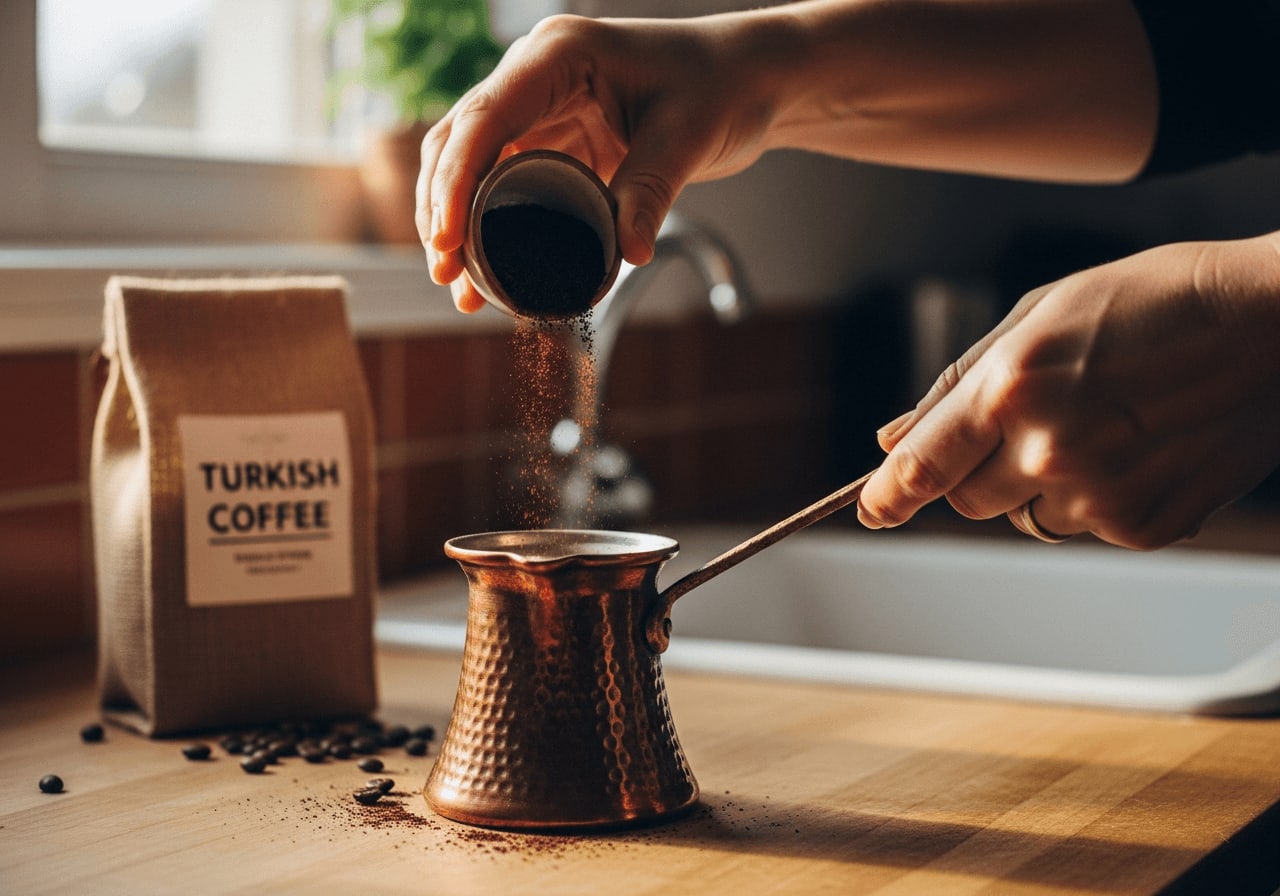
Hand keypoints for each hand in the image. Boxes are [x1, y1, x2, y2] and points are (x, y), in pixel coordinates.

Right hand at [417, 13, 782, 311]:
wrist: (753, 80)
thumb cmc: (725, 86)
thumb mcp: (687, 138)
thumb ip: (649, 193)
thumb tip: (626, 256)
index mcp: (559, 57)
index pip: (485, 117)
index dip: (455, 181)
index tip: (447, 239)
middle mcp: (538, 77)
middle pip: (463, 142)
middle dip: (445, 209)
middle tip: (445, 273)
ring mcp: (543, 108)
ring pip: (477, 167)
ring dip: (462, 223)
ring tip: (458, 287)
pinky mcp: (558, 140)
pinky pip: (510, 184)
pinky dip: (495, 226)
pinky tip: (489, 274)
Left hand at [858, 232, 1279, 549]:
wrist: (1277, 323)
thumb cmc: (1158, 300)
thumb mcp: (1041, 314)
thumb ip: (957, 385)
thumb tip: (892, 440)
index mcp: (1012, 387)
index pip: (922, 467)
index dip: (885, 495)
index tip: (870, 509)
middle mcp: (1048, 450)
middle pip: (967, 502)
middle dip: (977, 472)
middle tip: (1028, 424)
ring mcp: (1098, 496)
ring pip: (1026, 517)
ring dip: (1040, 484)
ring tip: (1102, 423)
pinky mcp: (1143, 527)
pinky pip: (1086, 527)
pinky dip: (1098, 497)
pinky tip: (1138, 444)